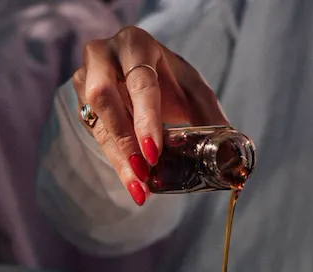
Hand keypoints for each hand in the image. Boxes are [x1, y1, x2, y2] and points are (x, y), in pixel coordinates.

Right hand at [73, 26, 227, 205]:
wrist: (135, 70)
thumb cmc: (167, 77)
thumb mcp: (192, 88)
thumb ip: (209, 114)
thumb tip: (232, 147)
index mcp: (135, 44)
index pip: (139, 81)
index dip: (146, 118)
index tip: (155, 152)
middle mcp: (103, 55)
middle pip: (104, 98)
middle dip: (125, 140)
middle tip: (144, 173)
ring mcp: (85, 77)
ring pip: (96, 120)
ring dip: (117, 156)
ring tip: (139, 187)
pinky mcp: (80, 102)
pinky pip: (95, 133)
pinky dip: (114, 158)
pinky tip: (132, 179)